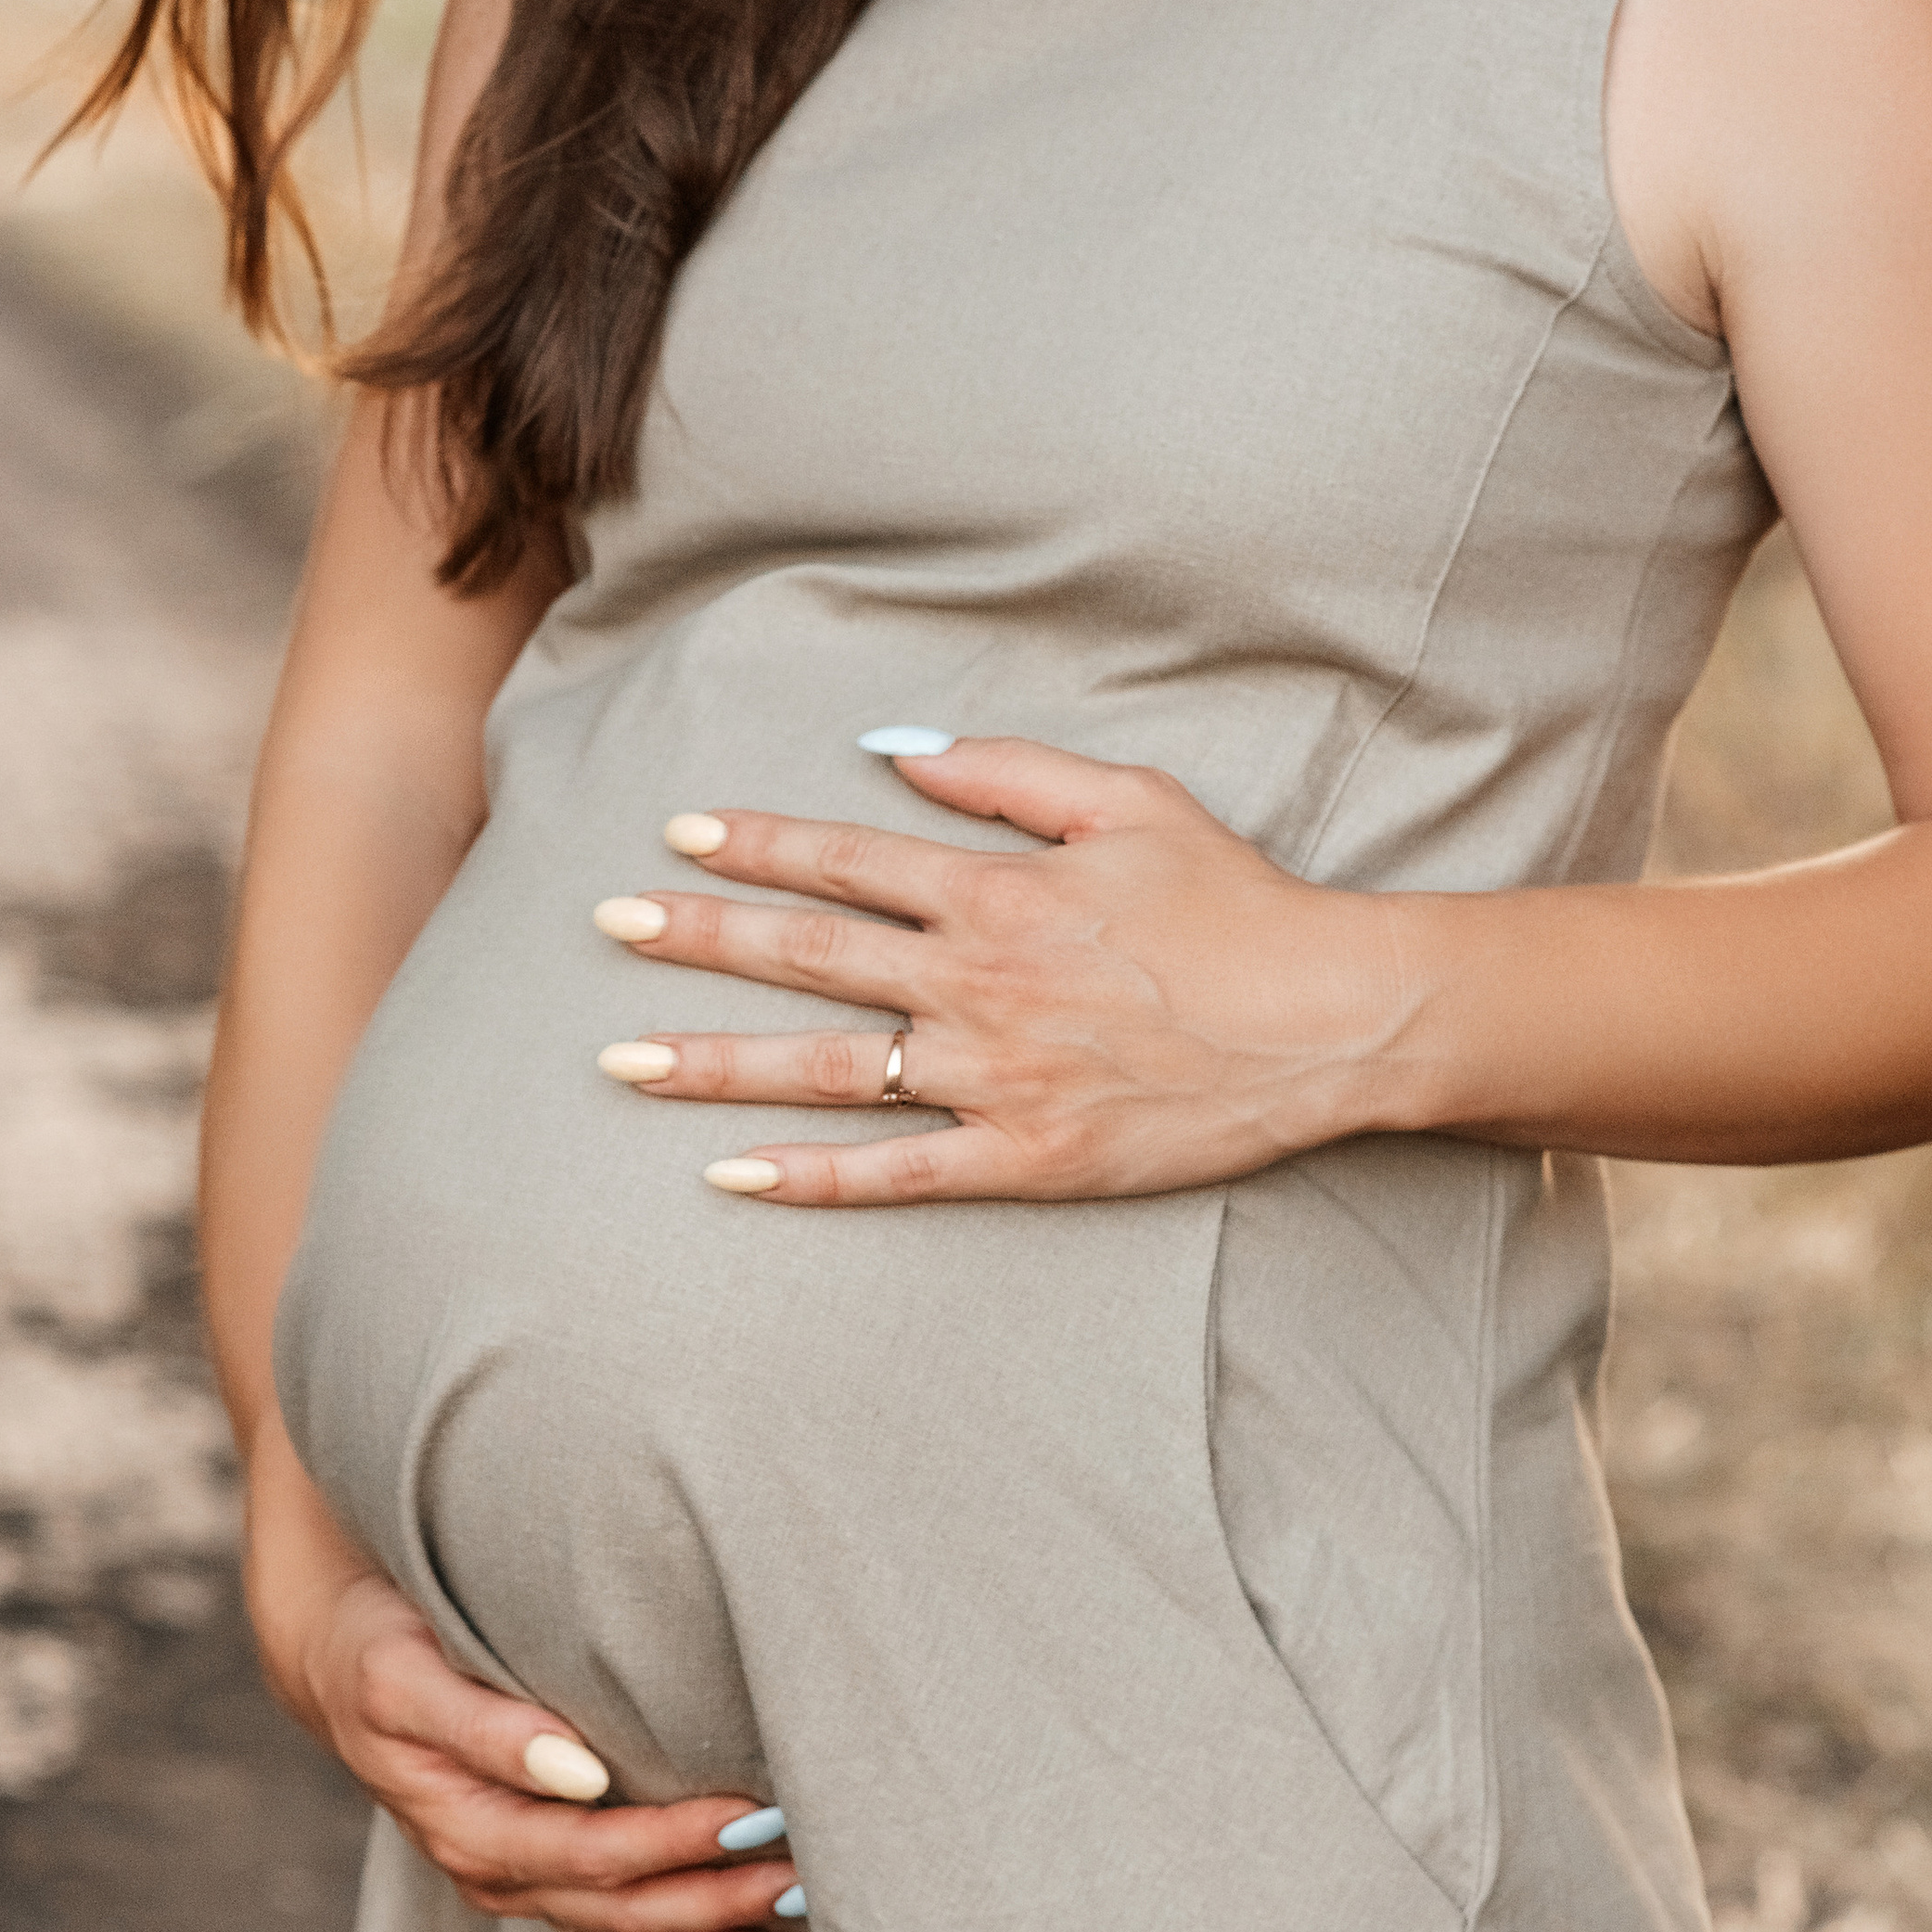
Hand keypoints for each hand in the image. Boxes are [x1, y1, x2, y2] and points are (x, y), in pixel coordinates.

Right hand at [245, 1432, 810, 1931]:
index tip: (756, 1818)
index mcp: (472, 1829)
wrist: (339, 1665)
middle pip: (626, 1912)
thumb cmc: (377, 1651)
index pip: (594, 1852)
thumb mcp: (408, 1678)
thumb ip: (488, 1726)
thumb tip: (577, 1768)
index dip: (676, 1844)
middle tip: (809, 1883)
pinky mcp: (545, 1878)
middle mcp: (500, 1872)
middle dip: (720, 1907)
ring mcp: (523, 1885)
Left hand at [591, 736, 1409, 1204]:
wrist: (1326, 1019)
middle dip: (697, 937)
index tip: (676, 835)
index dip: (753, 844)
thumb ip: (1004, 773)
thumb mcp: (1130, 800)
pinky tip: (731, 1175)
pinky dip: (809, 1178)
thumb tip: (894, 753)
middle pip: (807, 954)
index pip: (844, 858)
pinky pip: (894, 1175)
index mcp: (997, 890)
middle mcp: (976, 982)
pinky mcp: (1024, 1159)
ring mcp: (992, 1078)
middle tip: (605, 926)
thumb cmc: (1234, 904)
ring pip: (823, 1068)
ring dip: (713, 1062)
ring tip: (620, 1060)